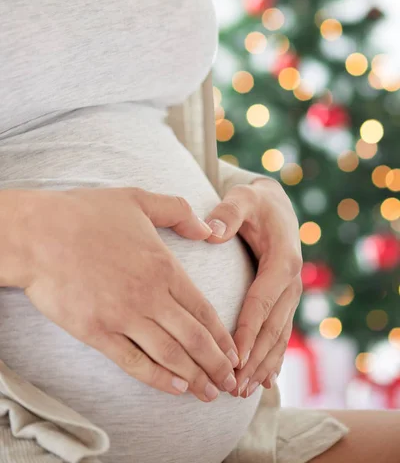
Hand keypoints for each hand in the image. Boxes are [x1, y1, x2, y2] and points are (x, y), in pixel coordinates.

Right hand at [7, 187, 238, 401]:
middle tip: (230, 383)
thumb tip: (208, 229)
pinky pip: (133, 362)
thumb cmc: (86, 214)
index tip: (234, 353)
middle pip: (193, 338)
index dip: (222, 336)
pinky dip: (157, 378)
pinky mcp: (96, 332)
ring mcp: (122, 316)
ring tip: (209, 393)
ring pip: (169, 354)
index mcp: (163, 266)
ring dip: (194, 377)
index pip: (203, 309)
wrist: (38, 233)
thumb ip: (178, 212)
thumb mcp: (138, 200)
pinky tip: (174, 387)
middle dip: (216, 364)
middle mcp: (149, 295)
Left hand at [204, 177, 302, 396]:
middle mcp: (292, 282)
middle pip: (272, 328)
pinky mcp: (285, 300)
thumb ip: (228, 212)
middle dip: (254, 359)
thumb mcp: (243, 198)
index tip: (232, 358)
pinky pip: (281, 334)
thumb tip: (211, 232)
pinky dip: (272, 358)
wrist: (275, 205)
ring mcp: (291, 294)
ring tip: (242, 391)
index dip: (247, 331)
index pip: (262, 302)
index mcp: (283, 261)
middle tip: (233, 386)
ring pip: (278, 337)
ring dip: (262, 365)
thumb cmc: (254, 202)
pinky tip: (264, 381)